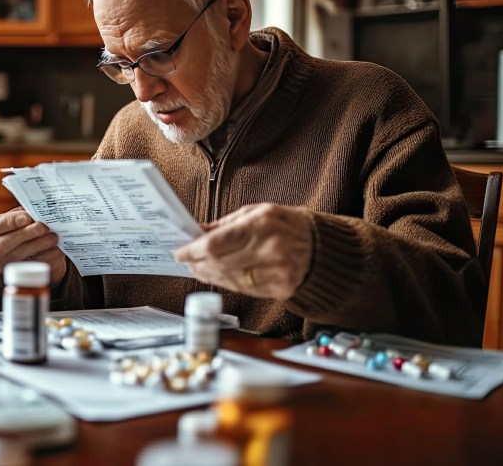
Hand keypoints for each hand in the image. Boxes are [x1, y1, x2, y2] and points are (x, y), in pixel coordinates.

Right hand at [0, 207, 66, 285]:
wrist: (29, 247)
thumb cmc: (21, 226)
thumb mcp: (18, 216)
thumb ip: (23, 213)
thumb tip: (38, 210)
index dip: (9, 222)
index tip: (26, 217)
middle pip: (2, 245)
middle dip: (24, 235)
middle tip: (42, 227)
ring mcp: (4, 264)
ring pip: (18, 257)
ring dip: (38, 246)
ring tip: (53, 237)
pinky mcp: (18, 273)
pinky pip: (32, 266)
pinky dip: (47, 256)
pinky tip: (57, 249)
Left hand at [172, 203, 312, 300]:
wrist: (323, 246)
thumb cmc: (286, 225)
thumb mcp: (256, 213)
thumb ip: (225, 225)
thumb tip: (196, 233)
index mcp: (261, 224)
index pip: (215, 243)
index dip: (192, 251)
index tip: (180, 252)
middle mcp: (269, 249)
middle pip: (219, 263)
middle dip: (198, 263)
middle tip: (187, 261)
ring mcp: (276, 271)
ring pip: (229, 279)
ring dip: (209, 275)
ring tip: (199, 269)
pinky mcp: (280, 288)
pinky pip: (243, 289)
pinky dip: (226, 283)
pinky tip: (218, 277)